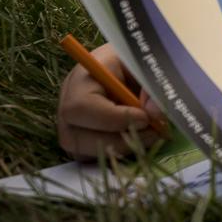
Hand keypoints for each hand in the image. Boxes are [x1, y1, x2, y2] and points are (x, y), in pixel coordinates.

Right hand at [56, 42, 166, 161]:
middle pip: (75, 137)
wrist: (128, 66)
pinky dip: (117, 154)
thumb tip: (154, 113)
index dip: (113, 118)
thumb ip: (152, 84)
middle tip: (154, 132)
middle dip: (118, 141)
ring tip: (150, 134)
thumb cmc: (135, 62)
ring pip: (83, 153)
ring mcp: (70, 126)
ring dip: (121, 149)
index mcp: (81, 79)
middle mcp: (67, 105)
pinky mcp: (80, 142)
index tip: (145, 118)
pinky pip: (91, 158)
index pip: (81, 106)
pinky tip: (138, 139)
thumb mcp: (146, 65)